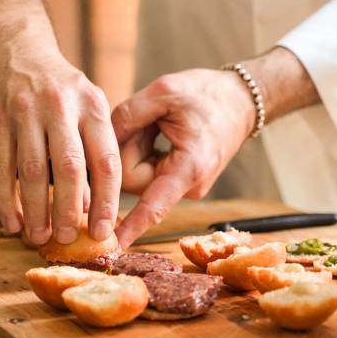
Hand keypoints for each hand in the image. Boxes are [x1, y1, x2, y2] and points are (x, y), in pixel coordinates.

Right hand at [0, 0, 121, 243]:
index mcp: (93, 105)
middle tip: (66, 237)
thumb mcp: (85, 105)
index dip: (106, 201)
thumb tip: (89, 205)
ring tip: (38, 235)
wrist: (15, 43)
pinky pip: (0, 166)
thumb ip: (90, 149)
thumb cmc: (57, 86)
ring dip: (35, 209)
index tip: (103, 231)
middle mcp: (61, 106)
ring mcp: (26, 110)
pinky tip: (11, 220)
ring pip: (31, 171)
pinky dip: (5, 198)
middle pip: (69, 169)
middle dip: (68, 210)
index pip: (106, 161)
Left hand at [111, 68, 255, 246]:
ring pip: (137, 175)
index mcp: (190, 166)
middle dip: (129, 148)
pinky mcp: (178, 184)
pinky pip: (146, 172)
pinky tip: (161, 131)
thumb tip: (96, 146)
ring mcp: (185, 188)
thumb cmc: (206, 94)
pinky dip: (145, 150)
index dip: (131, 226)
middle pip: (133, 181)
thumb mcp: (163, 91)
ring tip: (160, 123)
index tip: (112, 246)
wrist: (240, 100)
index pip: (154, 205)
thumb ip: (126, 116)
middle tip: (150, 119)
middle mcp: (189, 186)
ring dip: (137, 147)